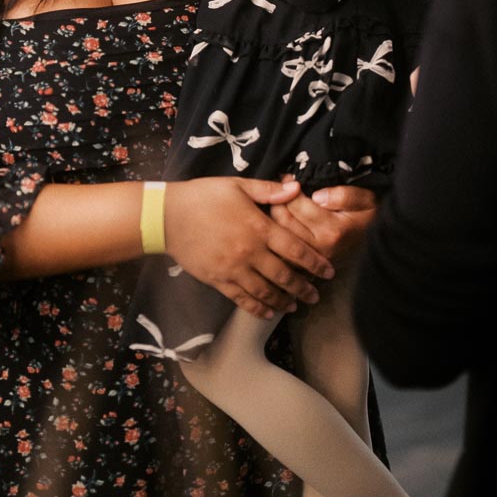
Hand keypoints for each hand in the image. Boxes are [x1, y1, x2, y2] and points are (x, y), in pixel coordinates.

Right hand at [165, 177, 334, 318]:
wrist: (168, 216)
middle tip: (316, 296)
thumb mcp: (238, 186)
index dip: (315, 262)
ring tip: (295, 306)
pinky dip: (257, 308)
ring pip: (265, 291)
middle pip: (284, 276)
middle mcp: (250, 252)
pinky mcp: (218, 279)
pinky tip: (267, 311)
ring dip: (283, 301)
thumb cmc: (203, 196)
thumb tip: (297, 188)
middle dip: (304, 288)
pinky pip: (242, 298)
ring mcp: (233, 269)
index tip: (328, 271)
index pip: (295, 249)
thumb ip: (269, 190)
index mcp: (259, 228)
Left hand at [269, 183, 377, 263]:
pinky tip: (278, 225)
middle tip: (278, 189)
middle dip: (276, 201)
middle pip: (282, 221)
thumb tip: (317, 196)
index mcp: (333, 230)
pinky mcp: (308, 268)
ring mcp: (312, 260)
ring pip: (279, 235)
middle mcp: (319, 247)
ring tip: (278, 202)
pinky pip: (283, 251)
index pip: (296, 205)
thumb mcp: (366, 200)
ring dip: (273, 217)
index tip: (287, 178)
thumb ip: (344, 195)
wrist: (383, 245)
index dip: (287, 188)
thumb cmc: (371, 218)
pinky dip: (277, 237)